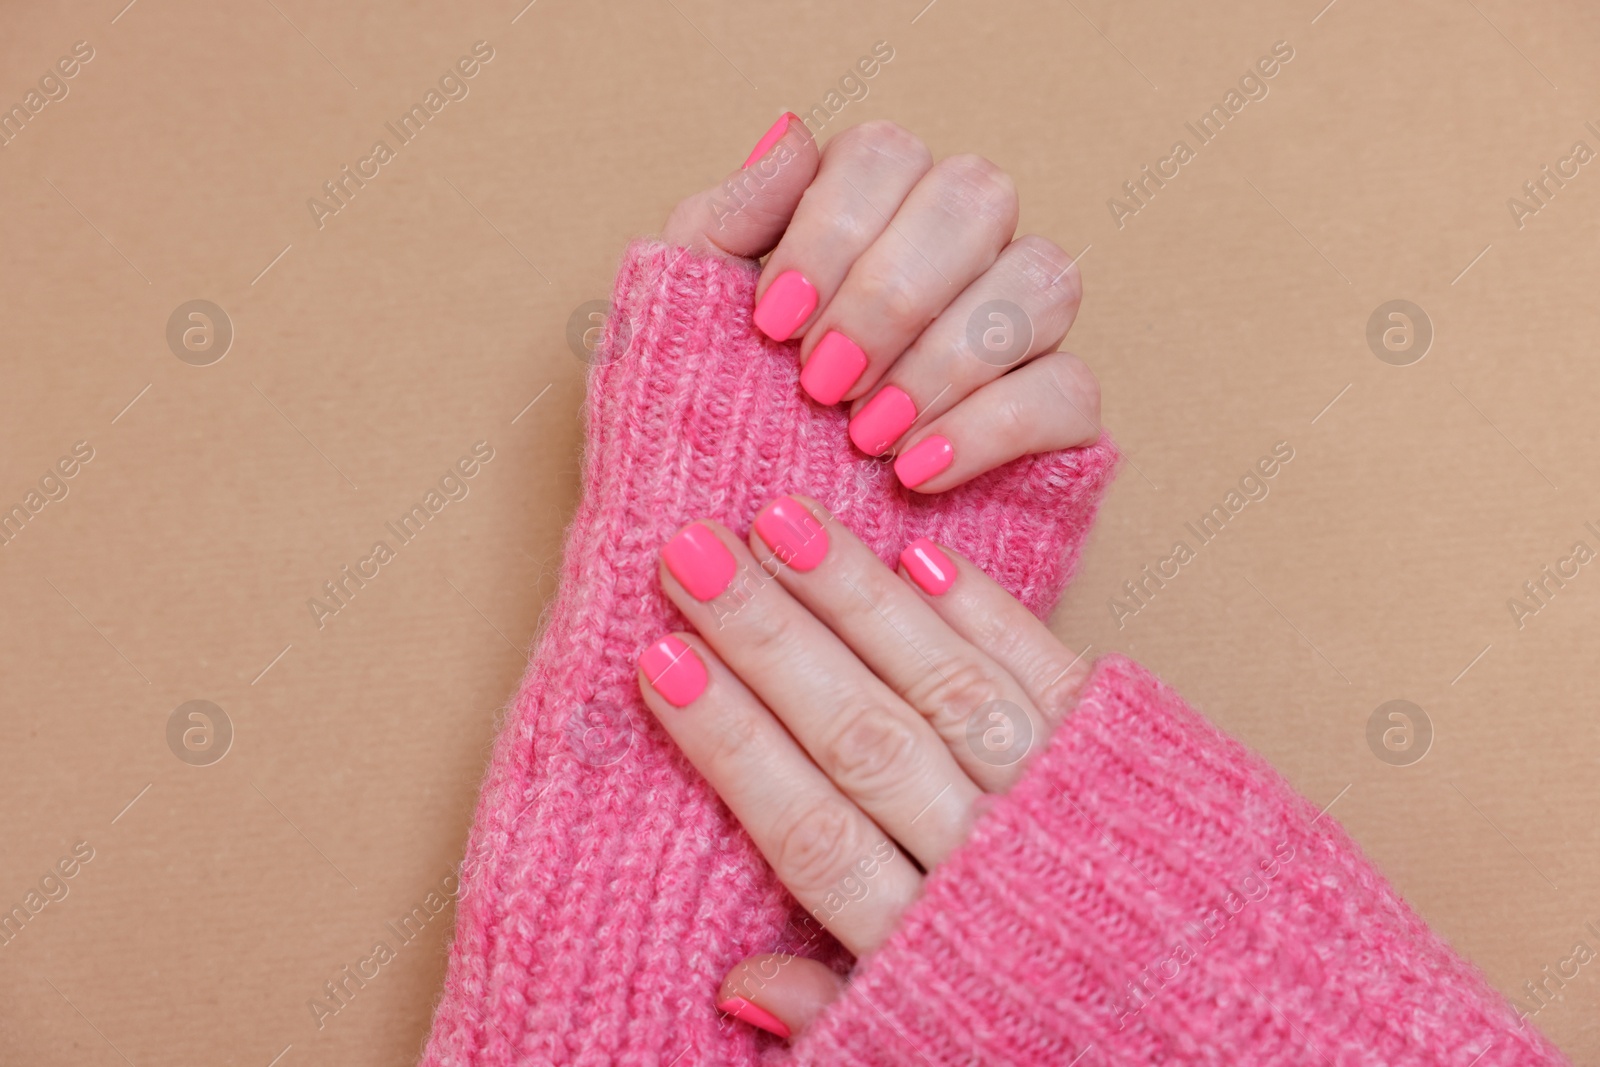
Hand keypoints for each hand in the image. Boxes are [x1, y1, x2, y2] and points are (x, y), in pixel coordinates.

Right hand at [634, 496, 1093, 1038]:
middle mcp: (998, 865)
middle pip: (864, 739)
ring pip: (946, 687)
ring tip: (782, 521)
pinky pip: (1051, 672)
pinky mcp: (1138, 756)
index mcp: (936, 949)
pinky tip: (919, 549)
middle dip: (770, 641)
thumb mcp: (943, 1049)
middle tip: (693, 551)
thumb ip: (841, 1013)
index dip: (732, 746)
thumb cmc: (1078, 1033)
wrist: (1268, 1030)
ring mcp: (1071, 800)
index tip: (661, 659)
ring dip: (859, 599)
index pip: (810, 833)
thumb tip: (735, 985)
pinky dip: (986, 610)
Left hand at [660, 116, 1100, 492]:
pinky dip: (991, 429)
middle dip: (889, 296)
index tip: (772, 324)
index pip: (886, 156)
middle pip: (976, 198)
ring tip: (866, 435)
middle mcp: (962, 244)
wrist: (742, 528)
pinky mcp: (1057, 410)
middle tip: (820, 383)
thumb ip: (731, 217)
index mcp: (873, 202)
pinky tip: (916, 470)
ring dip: (945, 359)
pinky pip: (1069, 390)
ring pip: (1042, 282)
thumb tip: (792, 133)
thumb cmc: (712, 403)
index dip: (832, 233)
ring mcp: (1021, 323)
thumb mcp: (690, 312)